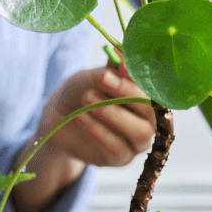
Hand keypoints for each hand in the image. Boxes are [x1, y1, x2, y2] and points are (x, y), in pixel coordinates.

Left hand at [40, 61, 156, 167]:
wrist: (58, 119)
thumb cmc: (81, 93)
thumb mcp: (91, 77)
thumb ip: (109, 70)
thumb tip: (121, 52)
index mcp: (148, 96)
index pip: (153, 86)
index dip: (139, 75)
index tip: (119, 62)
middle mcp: (149, 119)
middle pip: (150, 110)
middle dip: (127, 93)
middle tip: (103, 78)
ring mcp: (137, 142)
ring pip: (140, 132)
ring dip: (114, 114)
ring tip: (87, 99)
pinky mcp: (120, 159)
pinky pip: (117, 148)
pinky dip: (100, 132)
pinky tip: (81, 118)